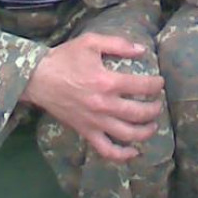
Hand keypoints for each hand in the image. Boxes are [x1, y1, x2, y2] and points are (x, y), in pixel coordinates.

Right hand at [20, 32, 164, 162]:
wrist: (38, 78)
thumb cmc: (65, 58)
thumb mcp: (91, 42)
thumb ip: (118, 44)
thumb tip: (142, 50)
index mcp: (107, 82)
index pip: (141, 86)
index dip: (155, 85)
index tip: (160, 83)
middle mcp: (104, 105)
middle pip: (138, 113)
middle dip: (154, 109)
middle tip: (158, 104)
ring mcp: (95, 121)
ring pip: (127, 134)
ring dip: (145, 132)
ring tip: (153, 125)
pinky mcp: (85, 132)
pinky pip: (106, 150)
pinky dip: (122, 155)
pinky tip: (133, 151)